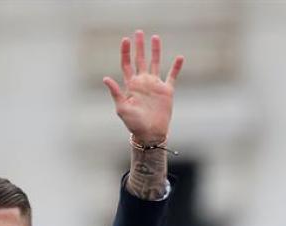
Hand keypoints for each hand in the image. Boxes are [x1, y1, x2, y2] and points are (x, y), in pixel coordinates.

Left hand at [103, 30, 182, 144]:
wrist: (150, 134)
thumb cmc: (133, 124)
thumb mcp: (122, 108)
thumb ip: (115, 92)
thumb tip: (105, 78)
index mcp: (131, 85)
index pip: (127, 64)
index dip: (126, 52)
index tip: (126, 40)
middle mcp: (143, 82)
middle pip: (140, 59)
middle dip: (139, 46)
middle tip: (139, 32)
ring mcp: (155, 85)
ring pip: (155, 63)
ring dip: (155, 51)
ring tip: (155, 37)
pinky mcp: (167, 91)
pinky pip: (172, 76)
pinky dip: (176, 67)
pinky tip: (180, 57)